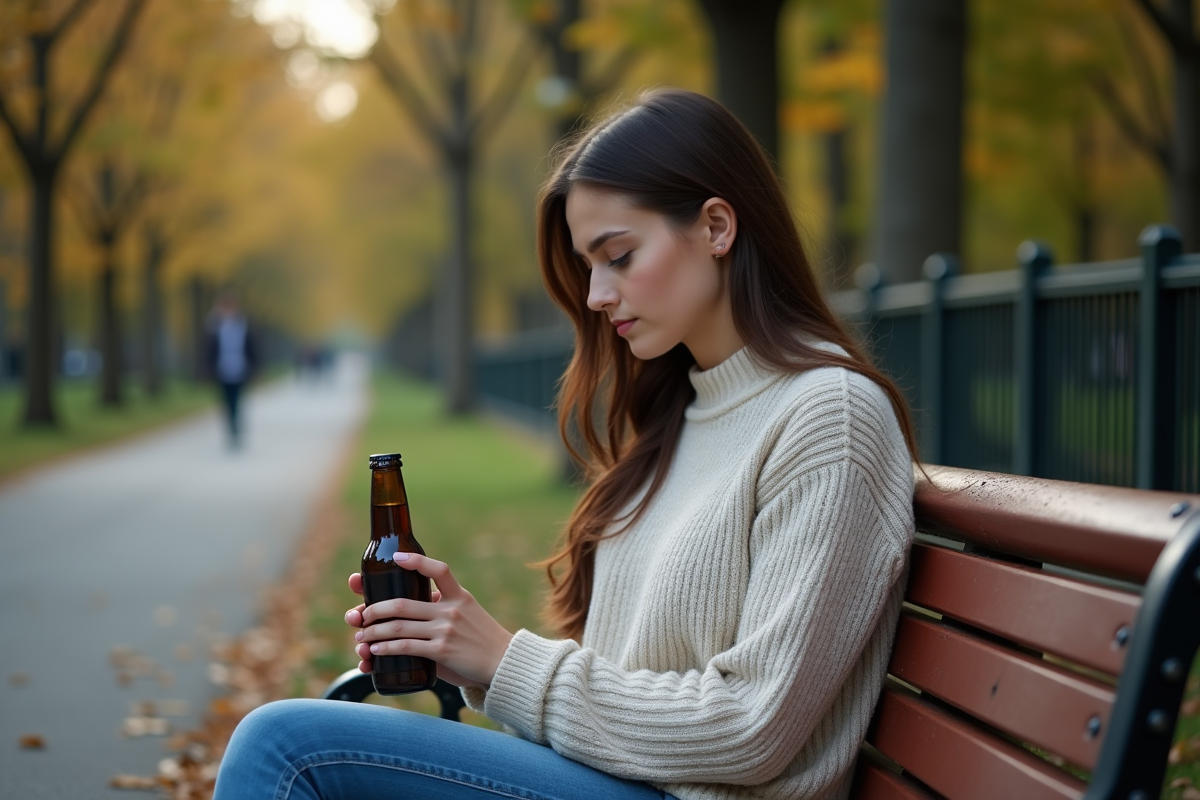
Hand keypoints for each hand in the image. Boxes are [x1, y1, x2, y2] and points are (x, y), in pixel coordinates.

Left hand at [344, 554, 512, 688]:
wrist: (503, 662)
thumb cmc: (481, 638)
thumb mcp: (468, 612)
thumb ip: (445, 606)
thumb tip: (414, 607)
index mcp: (459, 595)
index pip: (438, 569)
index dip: (415, 561)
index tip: (396, 557)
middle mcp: (451, 609)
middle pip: (402, 604)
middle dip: (374, 609)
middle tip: (361, 615)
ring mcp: (446, 630)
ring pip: (398, 627)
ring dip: (373, 632)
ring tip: (361, 636)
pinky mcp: (442, 651)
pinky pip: (406, 647)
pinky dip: (386, 648)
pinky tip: (375, 650)